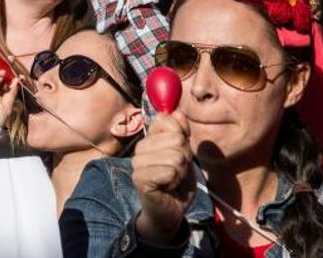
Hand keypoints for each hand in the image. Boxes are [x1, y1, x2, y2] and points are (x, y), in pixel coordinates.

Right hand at [0, 70, 21, 124]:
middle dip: (7, 75)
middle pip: (1, 79)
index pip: (10, 84)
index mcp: (4, 96)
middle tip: (11, 73)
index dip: (15, 80)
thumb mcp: (8, 106)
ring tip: (4, 74)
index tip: (21, 77)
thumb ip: (12, 93)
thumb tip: (17, 81)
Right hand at [131, 112, 195, 244]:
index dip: (181, 136)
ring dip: (180, 171)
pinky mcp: (140, 179)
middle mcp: (140, 149)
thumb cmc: (177, 181)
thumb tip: (176, 112)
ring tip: (172, 179)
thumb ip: (181, 132)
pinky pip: (169, 172)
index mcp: (149, 139)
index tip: (179, 152)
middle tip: (177, 170)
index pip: (167, 120)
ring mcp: (138, 164)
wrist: (170, 210)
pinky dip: (174, 181)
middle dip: (184, 157)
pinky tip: (167, 187)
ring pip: (175, 157)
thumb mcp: (185, 153)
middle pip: (176, 140)